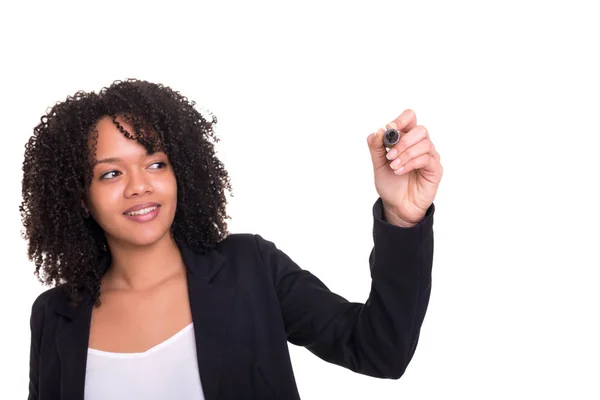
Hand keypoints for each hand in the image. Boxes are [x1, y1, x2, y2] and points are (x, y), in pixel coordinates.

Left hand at [367, 109, 442, 226]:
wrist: (397, 206)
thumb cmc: (390, 184)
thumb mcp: (378, 164)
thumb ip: (376, 147)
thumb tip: (377, 131)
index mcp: (406, 139)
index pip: (410, 118)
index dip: (401, 120)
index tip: (389, 128)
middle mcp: (420, 145)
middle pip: (420, 129)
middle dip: (403, 141)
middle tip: (390, 155)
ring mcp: (429, 157)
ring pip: (424, 144)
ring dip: (405, 154)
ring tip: (394, 166)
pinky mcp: (435, 169)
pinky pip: (426, 159)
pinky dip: (410, 163)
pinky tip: (399, 171)